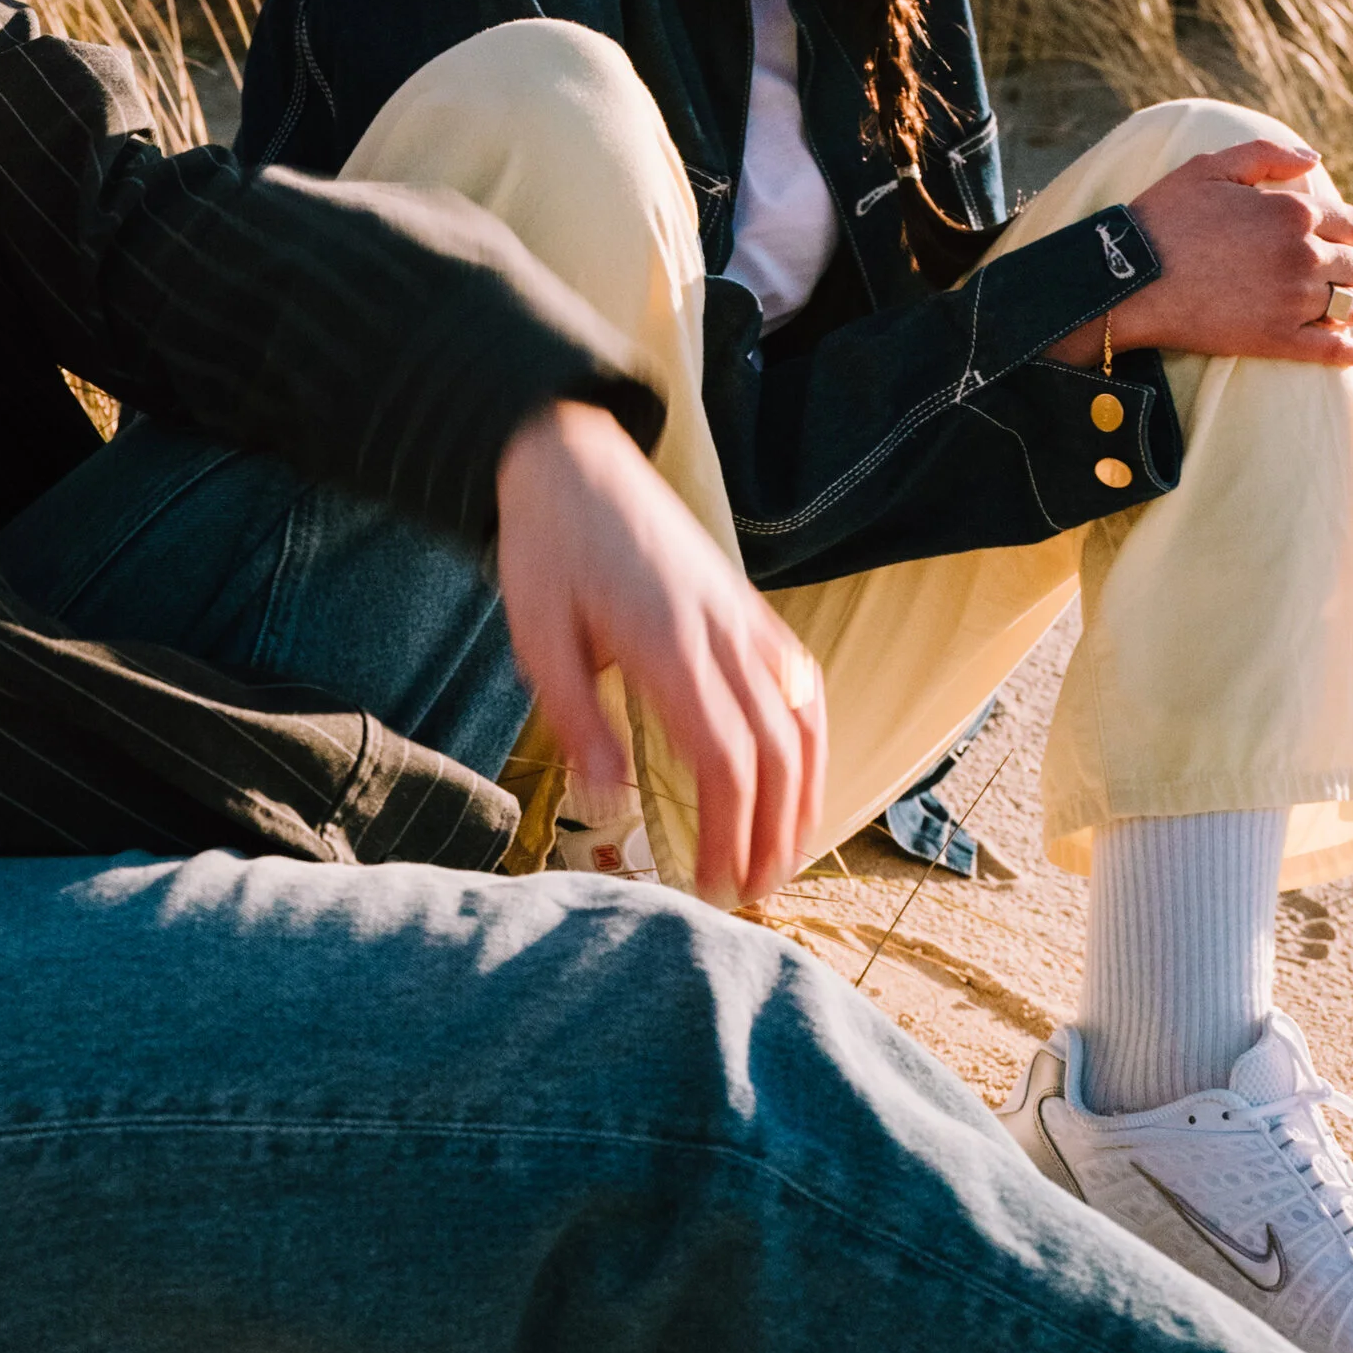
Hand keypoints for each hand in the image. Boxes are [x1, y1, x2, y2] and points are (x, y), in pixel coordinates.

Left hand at [495, 399, 824, 904]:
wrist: (574, 460)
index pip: (725, 761)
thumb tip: (610, 796)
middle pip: (776, 752)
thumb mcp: (538, 635)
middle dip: (774, 832)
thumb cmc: (549, 548)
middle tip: (752, 892)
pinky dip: (814, 733)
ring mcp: (744, 617)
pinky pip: (802, 679)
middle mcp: (722, 634)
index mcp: (669, 647)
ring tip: (787, 853)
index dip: (730, 833)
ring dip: (805, 793)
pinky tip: (803, 772)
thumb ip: (577, 719)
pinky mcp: (749, 606)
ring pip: (803, 717)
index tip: (714, 885)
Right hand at [1048, 139, 1352, 370]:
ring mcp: (1292, 302)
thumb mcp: (1209, 167)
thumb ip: (1267, 154)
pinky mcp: (1277, 341)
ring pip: (1351, 307)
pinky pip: (1334, 351)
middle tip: (1342, 273)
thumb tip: (1315, 159)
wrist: (1129, 279)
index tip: (1345, 239)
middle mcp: (1302, 256)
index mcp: (1292, 212)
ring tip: (1341, 306)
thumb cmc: (1163, 218)